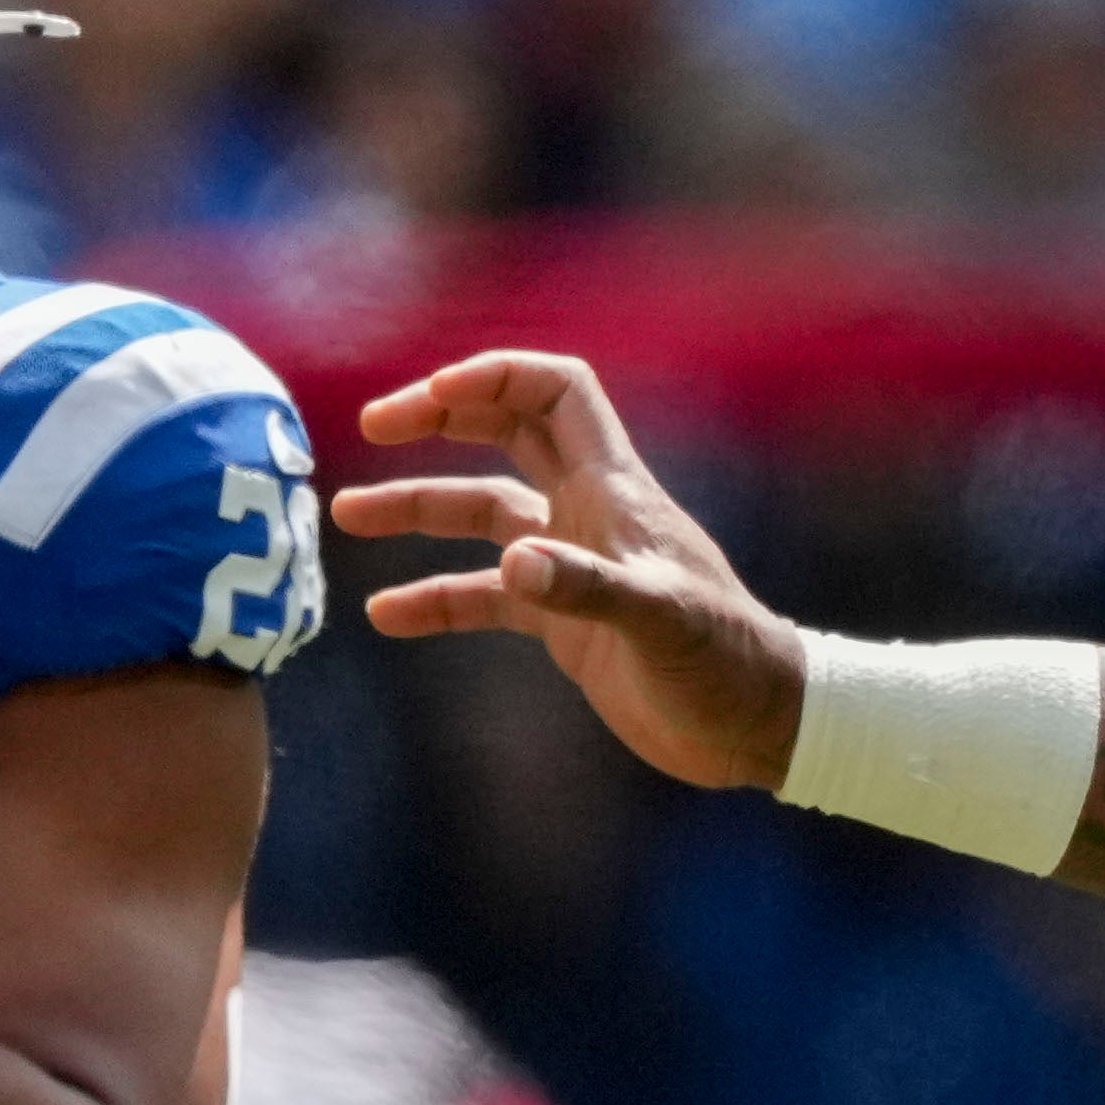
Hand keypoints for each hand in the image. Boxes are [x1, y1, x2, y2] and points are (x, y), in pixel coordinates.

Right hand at [343, 351, 812, 790]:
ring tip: (346, 513)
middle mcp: (589, 513)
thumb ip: (586, 590)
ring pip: (484, 512)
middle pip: (508, 431)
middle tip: (373, 425)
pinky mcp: (566, 620)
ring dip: (419, 506)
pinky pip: (485, 595)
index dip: (496, 376)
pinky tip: (385, 614)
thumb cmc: (726, 666)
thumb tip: (513, 564)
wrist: (758, 729)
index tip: (432, 397)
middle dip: (442, 417)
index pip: (555, 393)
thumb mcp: (660, 624)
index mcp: (615, 491)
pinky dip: (437, 598)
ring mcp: (574, 564)